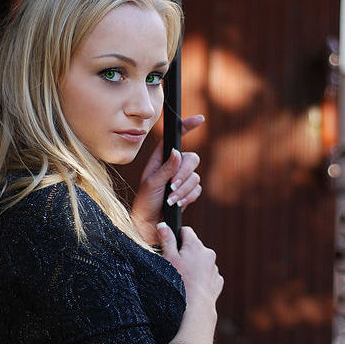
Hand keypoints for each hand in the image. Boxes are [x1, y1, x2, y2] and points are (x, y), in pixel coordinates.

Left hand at [131, 115, 204, 243]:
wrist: (150, 224)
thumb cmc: (145, 202)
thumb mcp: (151, 184)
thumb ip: (166, 169)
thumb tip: (178, 153)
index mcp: (161, 158)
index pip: (176, 137)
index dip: (187, 126)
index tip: (200, 119)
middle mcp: (173, 165)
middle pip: (191, 158)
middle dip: (184, 174)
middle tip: (172, 187)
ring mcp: (182, 178)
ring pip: (195, 176)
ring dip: (184, 189)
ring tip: (171, 200)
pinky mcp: (189, 191)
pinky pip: (197, 189)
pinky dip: (188, 197)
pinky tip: (177, 204)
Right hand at [157, 223, 223, 343]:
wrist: (196, 307)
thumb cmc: (180, 282)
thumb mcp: (169, 258)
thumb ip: (166, 239)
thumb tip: (163, 224)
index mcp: (196, 245)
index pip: (186, 231)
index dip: (176, 237)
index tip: (171, 248)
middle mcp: (208, 253)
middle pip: (194, 247)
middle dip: (185, 253)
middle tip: (175, 266)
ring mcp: (214, 268)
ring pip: (201, 261)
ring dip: (194, 266)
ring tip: (184, 278)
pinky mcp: (217, 281)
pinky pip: (207, 275)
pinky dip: (201, 278)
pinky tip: (193, 286)